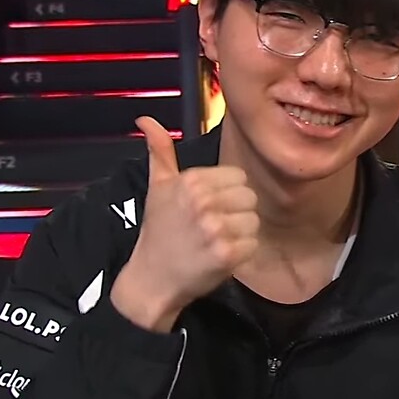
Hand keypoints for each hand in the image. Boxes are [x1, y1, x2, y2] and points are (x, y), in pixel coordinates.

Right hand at [110, 116, 258, 331]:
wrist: (151, 279)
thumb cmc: (158, 232)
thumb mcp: (158, 187)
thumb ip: (159, 151)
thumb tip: (145, 119)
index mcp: (191, 180)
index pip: (237, 177)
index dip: (227, 194)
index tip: (208, 208)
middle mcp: (203, 201)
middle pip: (249, 197)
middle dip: (235, 213)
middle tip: (213, 228)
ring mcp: (215, 228)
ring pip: (254, 221)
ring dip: (240, 235)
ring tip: (216, 242)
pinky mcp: (226, 254)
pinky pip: (254, 244)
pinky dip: (242, 254)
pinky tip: (221, 257)